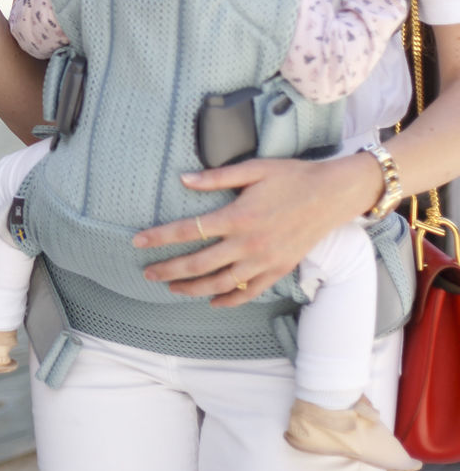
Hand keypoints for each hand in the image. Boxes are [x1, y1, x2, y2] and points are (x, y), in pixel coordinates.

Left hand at [132, 154, 363, 305]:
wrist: (332, 195)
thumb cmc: (291, 176)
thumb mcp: (253, 168)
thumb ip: (216, 177)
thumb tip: (183, 179)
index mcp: (237, 216)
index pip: (188, 230)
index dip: (160, 237)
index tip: (138, 241)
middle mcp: (247, 244)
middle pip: (198, 264)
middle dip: (168, 270)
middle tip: (147, 273)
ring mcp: (264, 261)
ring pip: (220, 283)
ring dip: (193, 288)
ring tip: (171, 288)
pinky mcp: (279, 270)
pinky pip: (249, 292)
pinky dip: (229, 300)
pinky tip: (212, 301)